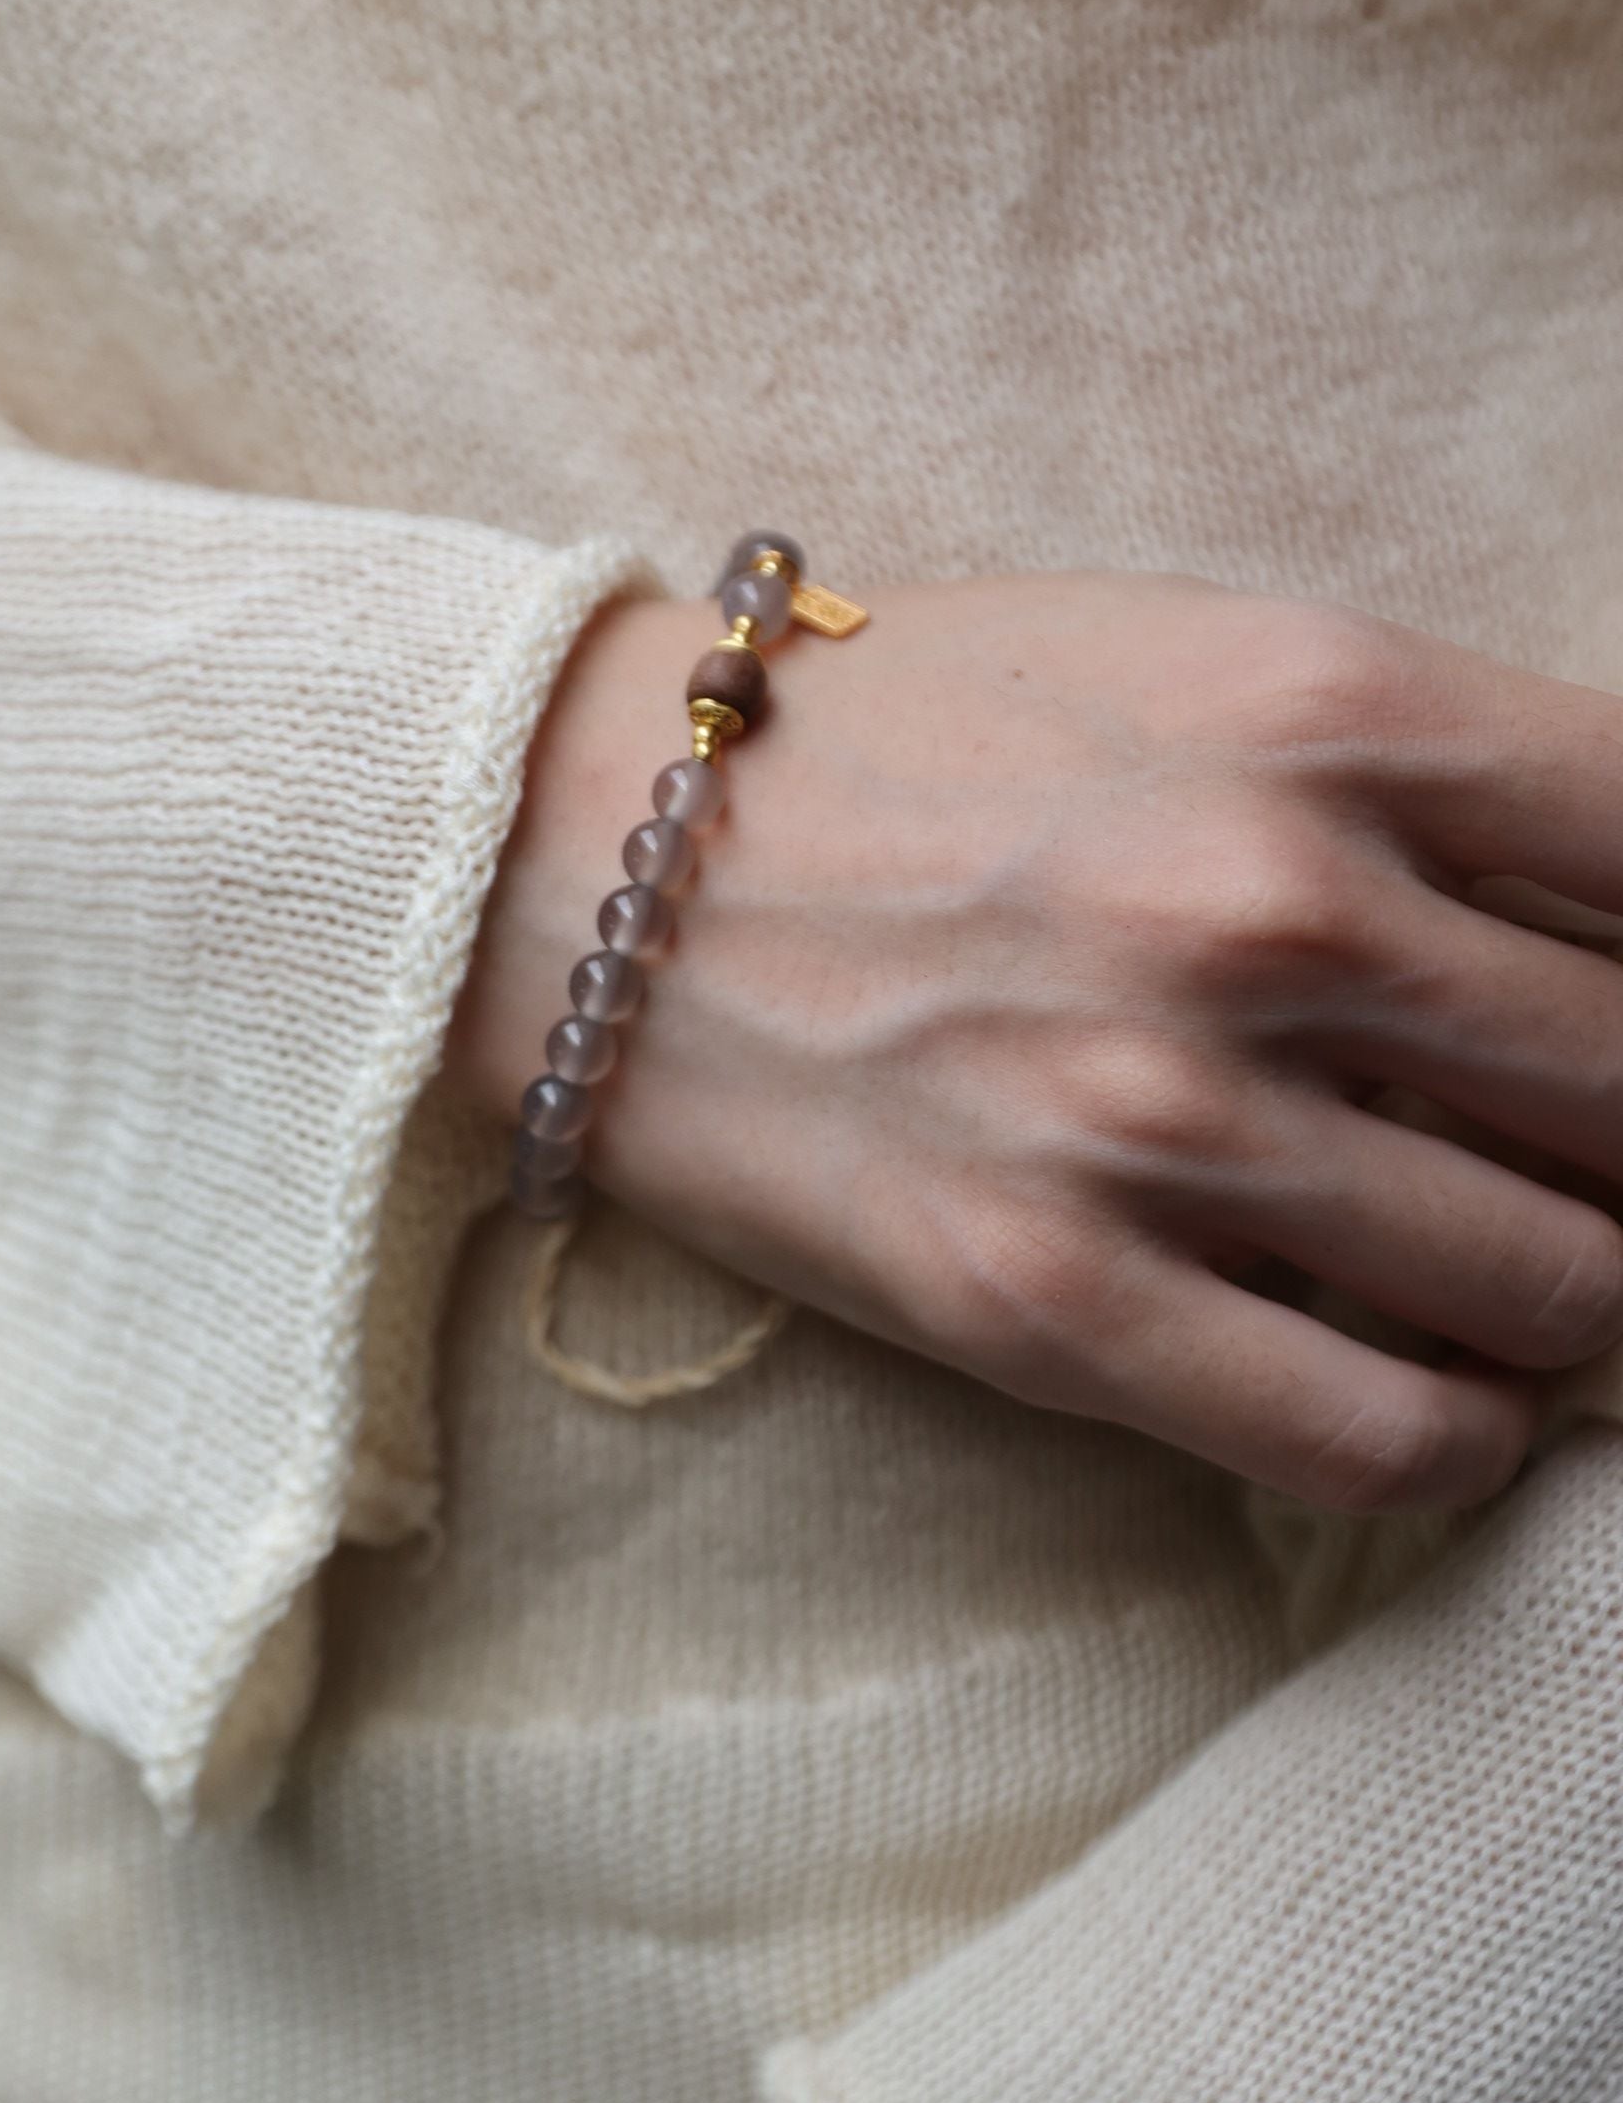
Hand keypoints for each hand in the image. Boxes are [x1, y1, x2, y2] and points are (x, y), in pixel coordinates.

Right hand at [450, 573, 1622, 1513]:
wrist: (583, 858)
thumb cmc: (903, 747)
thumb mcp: (1187, 664)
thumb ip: (1421, 781)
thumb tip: (1618, 949)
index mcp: (1329, 709)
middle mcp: (1272, 909)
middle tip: (1585, 1170)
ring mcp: (1160, 1117)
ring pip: (1556, 1286)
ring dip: (1568, 1298)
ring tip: (1512, 1278)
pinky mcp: (1052, 1300)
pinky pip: (1384, 1437)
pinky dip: (1460, 1438)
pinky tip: (1435, 1396)